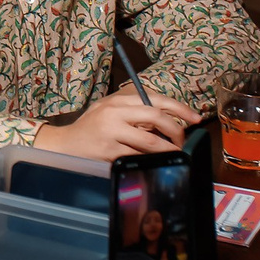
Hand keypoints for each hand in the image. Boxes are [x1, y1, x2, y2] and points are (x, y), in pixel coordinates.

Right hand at [34, 90, 199, 159]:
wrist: (65, 144)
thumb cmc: (90, 127)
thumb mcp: (109, 109)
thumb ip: (133, 109)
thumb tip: (166, 118)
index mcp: (118, 99)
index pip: (155, 99)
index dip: (179, 108)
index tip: (195, 118)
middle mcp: (115, 112)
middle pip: (156, 117)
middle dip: (176, 130)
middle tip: (183, 140)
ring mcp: (112, 132)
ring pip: (150, 140)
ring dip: (167, 148)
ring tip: (174, 152)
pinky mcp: (109, 151)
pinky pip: (138, 155)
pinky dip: (151, 159)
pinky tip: (156, 161)